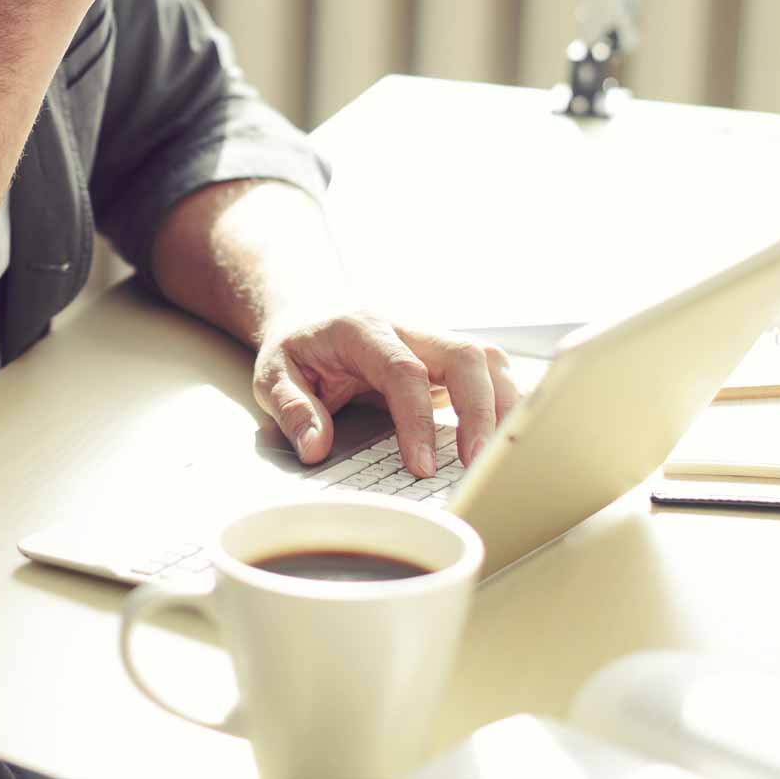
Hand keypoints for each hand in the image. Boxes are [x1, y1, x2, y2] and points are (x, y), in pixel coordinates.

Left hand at [252, 311, 519, 477]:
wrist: (308, 312)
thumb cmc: (296, 347)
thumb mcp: (271, 373)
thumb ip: (292, 408)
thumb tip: (315, 448)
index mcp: (362, 328)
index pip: (403, 370)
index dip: (418, 419)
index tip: (422, 467)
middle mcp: (406, 327)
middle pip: (464, 354)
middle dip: (481, 409)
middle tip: (476, 465)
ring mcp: (431, 340)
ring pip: (487, 357)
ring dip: (504, 404)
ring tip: (502, 456)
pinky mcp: (444, 358)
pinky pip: (488, 371)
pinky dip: (505, 400)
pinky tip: (508, 436)